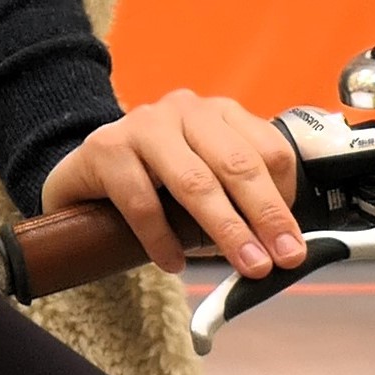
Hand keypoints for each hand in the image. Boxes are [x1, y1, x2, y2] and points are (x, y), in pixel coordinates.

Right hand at [42, 89, 303, 277]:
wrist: (81, 175)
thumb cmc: (153, 185)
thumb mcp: (203, 184)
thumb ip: (237, 206)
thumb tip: (278, 249)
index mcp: (220, 114)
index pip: (269, 150)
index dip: (285, 198)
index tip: (293, 242)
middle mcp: (186, 110)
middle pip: (238, 164)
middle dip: (266, 216)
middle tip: (282, 257)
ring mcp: (144, 124)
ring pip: (195, 181)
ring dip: (225, 229)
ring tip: (246, 264)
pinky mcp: (106, 147)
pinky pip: (142, 201)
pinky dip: (162, 239)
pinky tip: (174, 263)